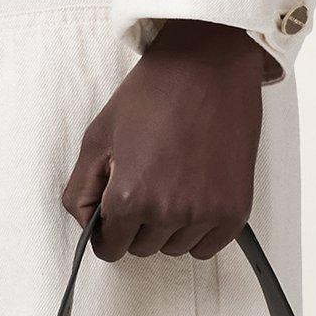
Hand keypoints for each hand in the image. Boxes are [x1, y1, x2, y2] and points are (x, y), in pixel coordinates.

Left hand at [62, 20, 267, 260]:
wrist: (207, 67)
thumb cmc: (151, 96)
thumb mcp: (97, 137)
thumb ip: (80, 191)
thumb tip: (87, 227)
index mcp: (129, 198)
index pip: (109, 248)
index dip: (108, 228)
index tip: (116, 207)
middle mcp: (167, 213)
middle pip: (142, 249)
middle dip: (138, 224)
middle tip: (148, 179)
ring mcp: (205, 214)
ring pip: (174, 249)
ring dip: (169, 226)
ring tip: (174, 179)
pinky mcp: (235, 211)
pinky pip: (207, 247)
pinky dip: (199, 229)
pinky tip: (196, 193)